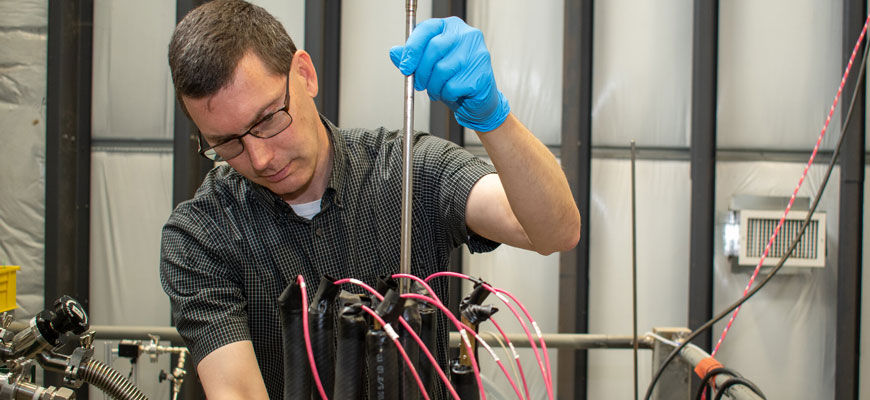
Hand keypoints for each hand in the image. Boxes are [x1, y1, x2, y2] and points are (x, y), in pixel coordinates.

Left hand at [390, 17, 509, 132]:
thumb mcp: (429, 65)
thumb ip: (413, 57)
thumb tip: (395, 52)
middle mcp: (467, 35)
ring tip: (436, 90)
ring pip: (443, 69)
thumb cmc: (454, 78)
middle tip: (418, 83)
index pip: (427, 29)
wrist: (477, 100)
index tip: (405, 66)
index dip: (412, 48)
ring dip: (433, 86)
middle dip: (421, 71)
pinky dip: (446, 94)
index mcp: (452, 27)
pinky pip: (453, 86)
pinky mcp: (481, 74)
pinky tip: (450, 93)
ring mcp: (477, 54)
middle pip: (434, 48)